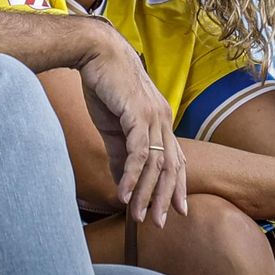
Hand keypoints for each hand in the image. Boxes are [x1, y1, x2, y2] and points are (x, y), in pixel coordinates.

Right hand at [76, 19, 187, 225]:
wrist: (96, 51)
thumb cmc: (105, 85)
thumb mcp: (113, 126)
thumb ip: (120, 154)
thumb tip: (123, 182)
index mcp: (160, 120)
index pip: (175, 159)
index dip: (177, 186)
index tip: (177, 210)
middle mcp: (163, 119)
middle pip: (171, 166)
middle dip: (166, 197)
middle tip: (160, 223)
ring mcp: (153, 116)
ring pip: (157, 163)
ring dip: (148, 192)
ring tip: (139, 216)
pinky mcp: (137, 114)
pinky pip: (139, 152)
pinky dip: (133, 175)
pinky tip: (125, 193)